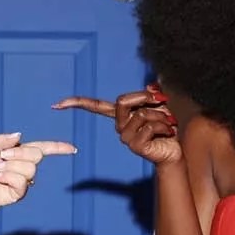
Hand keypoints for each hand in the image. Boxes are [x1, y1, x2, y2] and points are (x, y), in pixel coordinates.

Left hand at [0, 132, 78, 207]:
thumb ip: (3, 139)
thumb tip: (20, 135)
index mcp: (19, 152)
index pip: (43, 148)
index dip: (58, 148)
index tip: (72, 149)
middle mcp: (23, 165)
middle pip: (36, 154)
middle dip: (18, 153)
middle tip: (1, 156)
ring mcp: (22, 179)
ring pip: (29, 168)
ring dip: (9, 167)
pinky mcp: (19, 192)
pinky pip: (21, 181)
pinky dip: (7, 177)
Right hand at [54, 88, 178, 165]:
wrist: (176, 149)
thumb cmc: (167, 126)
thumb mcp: (161, 104)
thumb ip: (153, 92)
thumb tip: (151, 85)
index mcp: (121, 115)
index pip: (96, 106)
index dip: (77, 103)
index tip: (58, 104)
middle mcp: (120, 127)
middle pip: (121, 101)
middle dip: (145, 98)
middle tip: (163, 104)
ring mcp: (126, 138)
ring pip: (140, 114)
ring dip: (160, 115)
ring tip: (167, 124)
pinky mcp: (135, 146)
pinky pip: (148, 126)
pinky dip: (164, 126)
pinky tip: (168, 133)